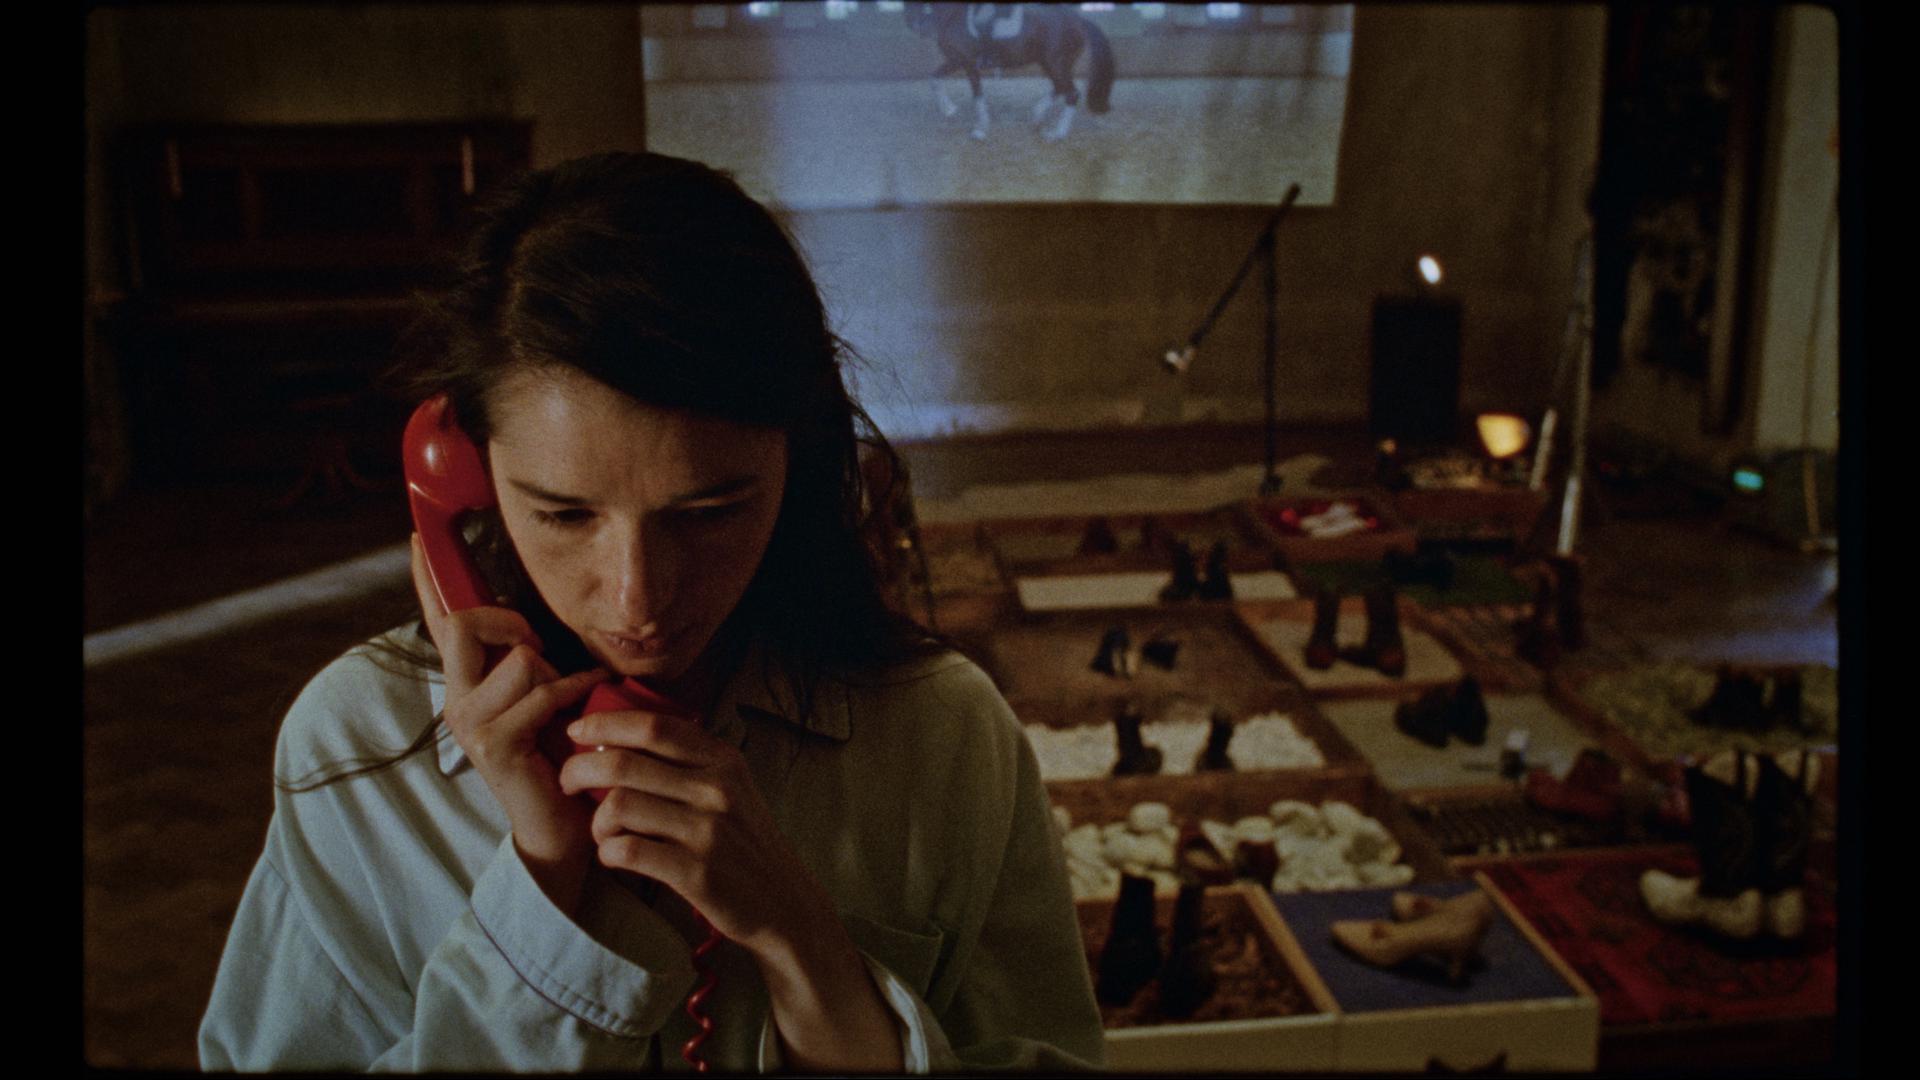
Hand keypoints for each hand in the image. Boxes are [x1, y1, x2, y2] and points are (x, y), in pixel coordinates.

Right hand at [409, 533, 607, 910]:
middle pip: (464, 623)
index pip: (439, 621)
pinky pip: (541, 692)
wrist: (560, 828)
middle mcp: (457, 701)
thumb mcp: (540, 699)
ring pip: (516, 657)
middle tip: (537, 645)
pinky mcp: (497, 745)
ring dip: (553, 670)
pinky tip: (587, 697)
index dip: (429, 578)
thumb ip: (530, 663)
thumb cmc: (557, 758)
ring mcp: (471, 724)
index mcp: (465, 684)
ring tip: (566, 697)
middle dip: (508, 621)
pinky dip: (573, 689)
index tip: (420, 535)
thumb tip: (537, 628)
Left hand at [557, 709, 831, 953]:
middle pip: (624, 763)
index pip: (652, 726)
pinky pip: (628, 850)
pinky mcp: (697, 873)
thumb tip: (620, 735)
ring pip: (619, 806)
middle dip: (580, 768)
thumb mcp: (731, 787)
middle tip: (567, 781)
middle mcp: (717, 789)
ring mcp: (708, 831)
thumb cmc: (744, 841)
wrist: (782, 902)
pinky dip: (608, 852)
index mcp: (724, 761)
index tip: (577, 729)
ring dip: (595, 820)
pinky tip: (613, 856)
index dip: (605, 722)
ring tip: (599, 830)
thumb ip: (689, 761)